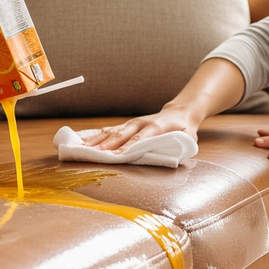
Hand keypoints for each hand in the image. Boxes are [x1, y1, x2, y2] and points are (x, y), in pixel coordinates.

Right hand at [83, 105, 197, 152]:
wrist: (180, 112)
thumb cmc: (184, 129)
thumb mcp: (188, 138)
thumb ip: (178, 146)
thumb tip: (169, 155)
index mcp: (156, 126)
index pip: (139, 139)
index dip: (127, 148)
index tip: (116, 156)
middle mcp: (141, 123)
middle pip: (121, 134)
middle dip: (106, 145)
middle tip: (93, 154)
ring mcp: (132, 123)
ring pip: (111, 131)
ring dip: (96, 140)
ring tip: (80, 147)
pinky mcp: (126, 125)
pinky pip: (108, 130)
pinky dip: (94, 136)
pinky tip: (81, 141)